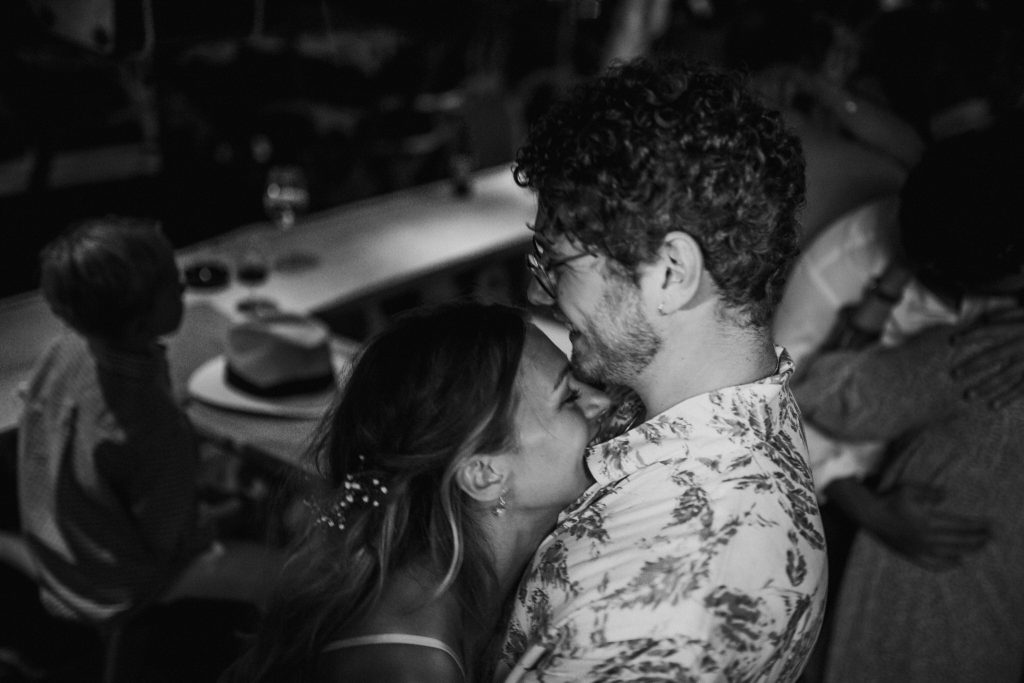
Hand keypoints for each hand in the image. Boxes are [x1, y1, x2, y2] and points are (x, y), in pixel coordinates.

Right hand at [861, 483, 990, 570]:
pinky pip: (932, 564)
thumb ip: (930, 493)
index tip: (990, 525)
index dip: (976, 526)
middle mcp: (926, 538)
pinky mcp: (910, 554)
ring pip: (949, 553)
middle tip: (991, 537)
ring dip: (967, 551)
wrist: (869, 514)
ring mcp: (918, 548)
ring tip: (980, 548)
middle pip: (958, 540)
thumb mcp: (909, 489)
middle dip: (977, 539)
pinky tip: (957, 564)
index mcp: (927, 521)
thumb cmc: (889, 499)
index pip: (959, 525)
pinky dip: (946, 565)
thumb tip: (947, 495)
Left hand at [951, 311, 1023, 407]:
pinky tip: (993, 405)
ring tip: (968, 395)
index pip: (989, 331)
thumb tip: (984, 320)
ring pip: (1006, 377)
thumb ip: (1008, 315)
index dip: (970, 336)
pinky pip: (1021, 388)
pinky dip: (1007, 397)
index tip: (952, 341)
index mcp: (1020, 328)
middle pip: (993, 356)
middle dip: (972, 366)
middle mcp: (1023, 346)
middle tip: (954, 375)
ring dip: (986, 387)